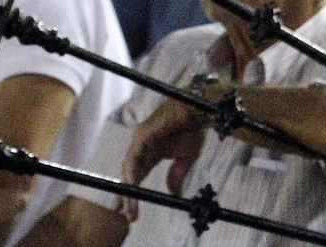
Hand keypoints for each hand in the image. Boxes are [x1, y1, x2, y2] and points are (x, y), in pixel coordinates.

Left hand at [121, 99, 205, 216]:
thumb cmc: (192, 129)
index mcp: (150, 154)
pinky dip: (132, 172)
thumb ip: (177, 175)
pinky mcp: (142, 135)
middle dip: (127, 196)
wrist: (198, 110)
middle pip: (129, 175)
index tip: (131, 214)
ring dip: (128, 188)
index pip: (137, 177)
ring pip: (129, 168)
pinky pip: (134, 157)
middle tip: (128, 216)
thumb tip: (174, 195)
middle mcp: (141, 148)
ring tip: (128, 206)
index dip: (133, 194)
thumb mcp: (186, 158)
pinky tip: (132, 185)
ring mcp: (139, 141)